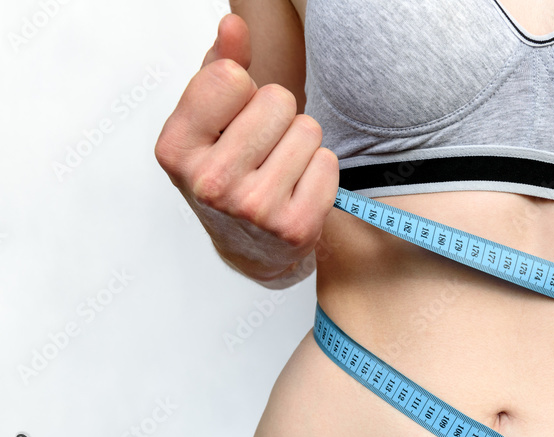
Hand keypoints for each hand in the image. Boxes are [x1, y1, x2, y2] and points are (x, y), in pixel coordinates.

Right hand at [154, 14, 337, 286]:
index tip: (235, 116)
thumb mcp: (209, 121)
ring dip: (301, 142)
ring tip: (281, 167)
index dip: (242, 89)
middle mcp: (210, 182)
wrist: (251, 247)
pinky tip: (298, 187)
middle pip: (277, 100)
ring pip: (308, 129)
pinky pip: (329, 163)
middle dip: (277, 115)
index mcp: (176, 149)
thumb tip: (234, 25)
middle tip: (263, 146)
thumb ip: (219, 66)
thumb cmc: (229, 173)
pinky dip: (320, 170)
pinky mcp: (294, 227)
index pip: (230, 76)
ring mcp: (253, 208)